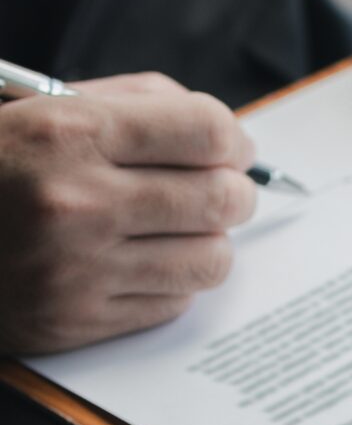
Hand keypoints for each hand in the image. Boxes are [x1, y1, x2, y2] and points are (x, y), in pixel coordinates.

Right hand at [0, 72, 255, 353]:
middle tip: (220, 191)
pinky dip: (172, 282)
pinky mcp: (76, 320)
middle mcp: (78, 201)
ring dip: (209, 242)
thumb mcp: (44, 107)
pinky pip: (172, 303)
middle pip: (221, 199)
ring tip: (182, 229)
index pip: (206, 131)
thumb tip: (222, 133)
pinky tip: (141, 261)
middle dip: (233, 193)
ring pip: (210, 260)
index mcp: (71, 133)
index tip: (232, 149)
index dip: (234, 141)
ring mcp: (77, 268)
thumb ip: (135, 104)